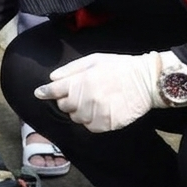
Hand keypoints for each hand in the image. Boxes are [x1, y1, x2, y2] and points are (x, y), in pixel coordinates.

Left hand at [34, 51, 170, 132]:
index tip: (39, 93)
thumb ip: (71, 69)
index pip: (55, 91)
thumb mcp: (94, 60)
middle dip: (67, 100)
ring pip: (76, 118)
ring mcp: (97, 113)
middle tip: (79, 93)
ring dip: (79, 111)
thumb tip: (52, 79)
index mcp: (82, 81)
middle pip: (64, 106)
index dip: (45, 92)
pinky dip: (91, 121)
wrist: (147, 81)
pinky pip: (89, 127)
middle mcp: (87, 99)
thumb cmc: (119, 67)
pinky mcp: (106, 125)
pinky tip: (100, 110)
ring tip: (92, 101)